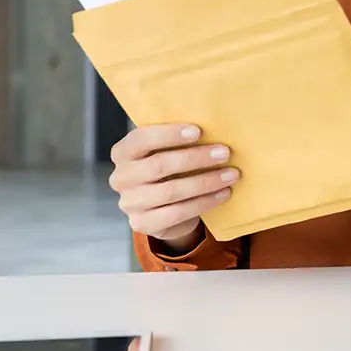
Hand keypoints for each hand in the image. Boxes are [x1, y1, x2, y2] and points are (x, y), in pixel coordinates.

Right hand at [110, 122, 239, 251]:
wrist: (163, 212)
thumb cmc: (167, 173)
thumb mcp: (164, 153)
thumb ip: (175, 142)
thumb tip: (212, 126)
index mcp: (122, 153)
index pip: (141, 139)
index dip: (168, 134)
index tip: (198, 131)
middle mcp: (120, 178)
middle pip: (158, 165)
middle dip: (195, 158)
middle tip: (224, 153)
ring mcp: (129, 203)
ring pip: (170, 191)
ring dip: (205, 182)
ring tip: (230, 174)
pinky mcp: (142, 223)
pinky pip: (177, 213)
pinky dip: (204, 202)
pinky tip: (223, 194)